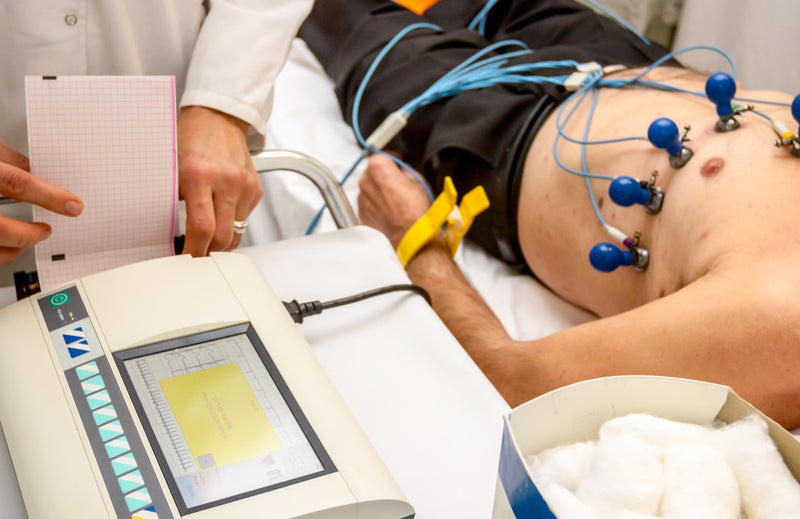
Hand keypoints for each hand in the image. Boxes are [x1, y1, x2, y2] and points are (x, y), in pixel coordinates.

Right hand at [0, 139, 82, 264]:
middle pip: (0, 228)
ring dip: (12, 249)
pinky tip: (6, 246)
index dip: (48, 196)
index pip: (15, 183)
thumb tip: (34, 168)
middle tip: (46, 231)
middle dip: (29, 234)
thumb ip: (4, 157)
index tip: (72, 205)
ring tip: (27, 239)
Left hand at [177, 106, 262, 255]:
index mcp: (199, 176)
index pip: (202, 228)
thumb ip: (171, 198)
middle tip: (196, 253)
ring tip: (208, 238)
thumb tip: (169, 233)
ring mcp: (244, 186)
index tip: (187, 259)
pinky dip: (233, 224)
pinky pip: (245, 219)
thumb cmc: (191, 138)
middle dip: (209, 251)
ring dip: (222, 241)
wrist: (218, 117)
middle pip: (223, 237)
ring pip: (237, 233)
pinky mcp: (255, 189)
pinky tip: (221, 214)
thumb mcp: (171, 167)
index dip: (194, 251)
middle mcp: (226, 181)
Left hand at [357, 154, 431, 247]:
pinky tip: (390, 209)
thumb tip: (402, 173)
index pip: (382, 155)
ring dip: (379, 190)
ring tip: (395, 199)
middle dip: (384, 175)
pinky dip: (376, 204)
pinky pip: (368, 202)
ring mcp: (362, 198)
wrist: (410, 236)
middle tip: (398, 182)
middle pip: (373, 171)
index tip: (398, 163)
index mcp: (378, 168)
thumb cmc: (415, 212)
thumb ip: (404, 171)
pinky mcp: (362, 213)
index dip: (393, 159)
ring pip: (369, 187)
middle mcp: (366, 182)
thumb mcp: (418, 181)